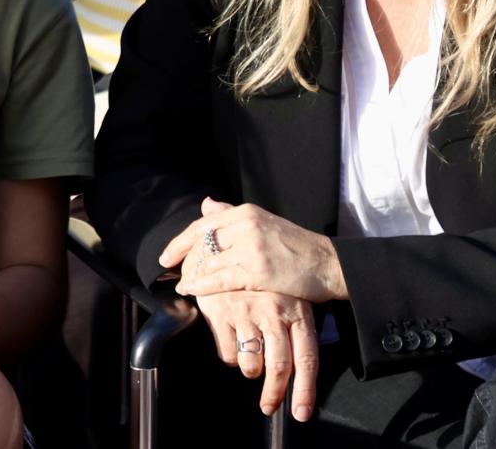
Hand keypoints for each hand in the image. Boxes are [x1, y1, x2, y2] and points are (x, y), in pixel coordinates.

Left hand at [163, 197, 346, 304]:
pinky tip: (192, 291)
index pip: (203, 225)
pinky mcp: (258, 272)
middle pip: (201, 243)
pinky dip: (202, 286)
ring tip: (182, 285)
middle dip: (183, 260)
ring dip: (190, 275)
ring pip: (208, 262)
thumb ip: (233, 215)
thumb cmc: (297, 246)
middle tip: (172, 273)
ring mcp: (251, 248)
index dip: (180, 241)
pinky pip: (220, 280)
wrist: (329, 264)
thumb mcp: (264, 222)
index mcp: (245, 212)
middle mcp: (245, 226)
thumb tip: (206, 204)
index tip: (166, 256)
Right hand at [194, 289, 320, 421]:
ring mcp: (246, 312)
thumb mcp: (289, 298)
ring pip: (251, 364)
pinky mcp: (220, 313)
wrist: (226, 248)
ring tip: (251, 361)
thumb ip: (296, 333)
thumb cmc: (265, 283)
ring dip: (251, 370)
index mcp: (296, 311)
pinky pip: (228, 354)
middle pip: (279, 366)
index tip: (301, 413)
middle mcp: (273, 312)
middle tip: (269, 406)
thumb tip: (299, 375)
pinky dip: (232, 356)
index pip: (306, 358)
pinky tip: (233, 339)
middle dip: (274, 393)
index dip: (305, 390)